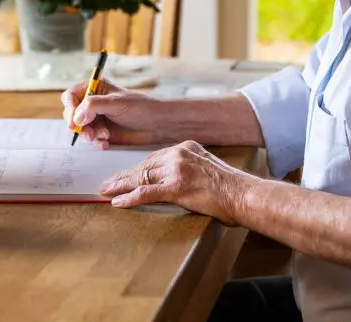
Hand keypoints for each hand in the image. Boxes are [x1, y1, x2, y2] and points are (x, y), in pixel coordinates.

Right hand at [61, 78, 165, 148]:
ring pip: (81, 128)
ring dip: (89, 134)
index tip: (74, 121)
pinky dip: (96, 142)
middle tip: (89, 133)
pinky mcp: (103, 131)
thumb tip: (76, 117)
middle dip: (79, 125)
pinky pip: (91, 138)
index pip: (71, 96)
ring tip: (104, 136)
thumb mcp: (116, 103)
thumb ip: (93, 106)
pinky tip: (106, 143)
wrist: (158, 124)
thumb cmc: (141, 108)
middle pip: (72, 114)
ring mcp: (98, 117)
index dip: (69, 108)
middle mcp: (94, 102)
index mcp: (96, 88)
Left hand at [99, 140, 258, 225]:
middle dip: (124, 176)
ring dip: (121, 186)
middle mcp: (179, 154)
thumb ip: (190, 168)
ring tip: (106, 192)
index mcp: (186, 147)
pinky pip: (147, 193)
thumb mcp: (208, 168)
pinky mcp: (177, 187)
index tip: (125, 175)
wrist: (244, 194)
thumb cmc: (231, 187)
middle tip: (107, 183)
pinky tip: (117, 202)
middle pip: (144, 166)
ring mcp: (177, 169)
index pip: (154, 157)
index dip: (137, 168)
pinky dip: (130, 198)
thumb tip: (177, 180)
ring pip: (141, 177)